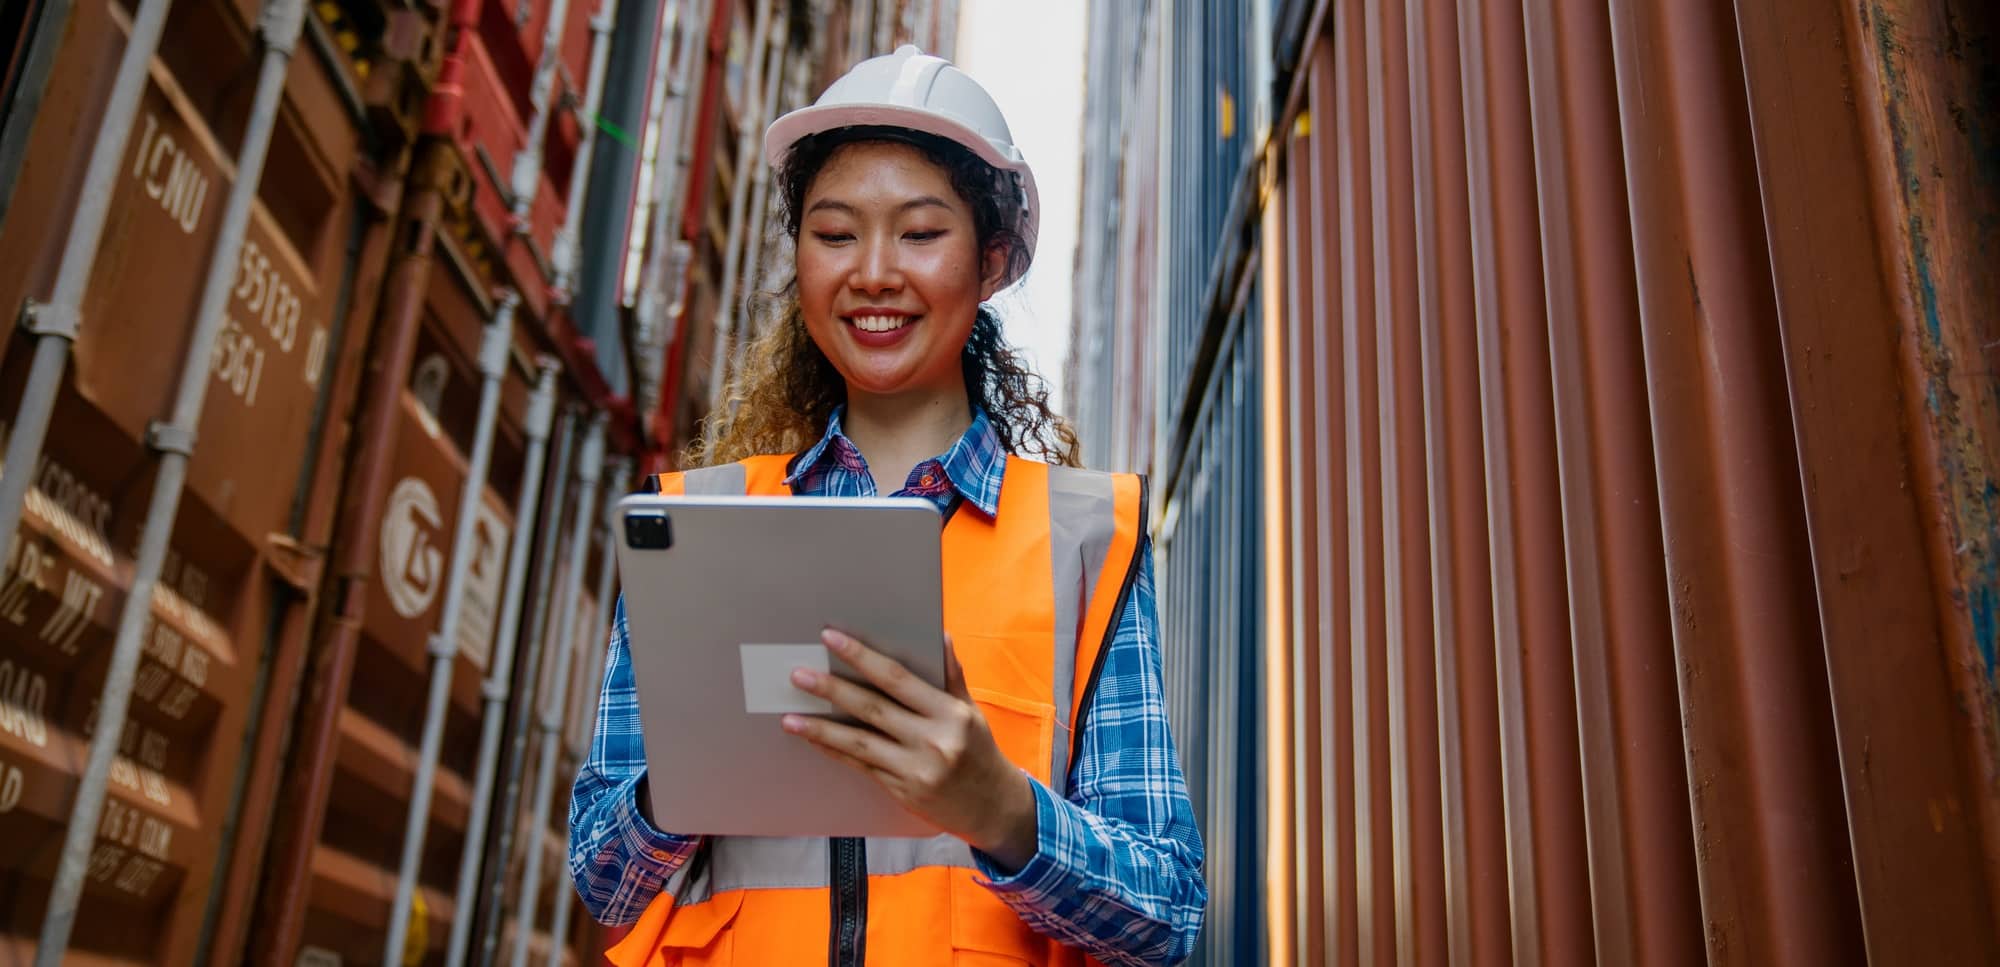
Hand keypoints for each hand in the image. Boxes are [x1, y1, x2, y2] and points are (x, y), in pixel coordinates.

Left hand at [782, 629, 1039, 870]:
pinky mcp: (902, 791)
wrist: (992, 807)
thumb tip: (940, 636)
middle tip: (799, 675)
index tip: (832, 640)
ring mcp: (915, 769)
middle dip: (832, 690)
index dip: (862, 657)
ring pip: (860, 743)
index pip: (898, 679)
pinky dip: (836, 752)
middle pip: (872, 709)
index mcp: (949, 713)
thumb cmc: (979, 751)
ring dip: (822, 729)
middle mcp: (932, 740)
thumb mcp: (971, 711)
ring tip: (791, 717)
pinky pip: (861, 766)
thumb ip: (952, 675)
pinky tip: (814, 740)